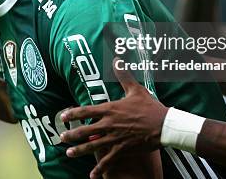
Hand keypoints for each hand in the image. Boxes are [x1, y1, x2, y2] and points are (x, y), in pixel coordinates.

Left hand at [60, 60, 167, 178]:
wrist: (164, 125)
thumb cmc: (149, 107)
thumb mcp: (135, 89)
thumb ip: (123, 75)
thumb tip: (117, 59)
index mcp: (110, 109)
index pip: (86, 111)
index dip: (73, 114)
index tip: (63, 116)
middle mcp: (109, 124)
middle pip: (85, 130)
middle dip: (71, 134)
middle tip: (61, 137)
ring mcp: (115, 138)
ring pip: (93, 146)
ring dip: (79, 150)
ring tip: (69, 153)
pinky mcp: (122, 150)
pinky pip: (108, 161)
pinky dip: (100, 169)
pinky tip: (92, 176)